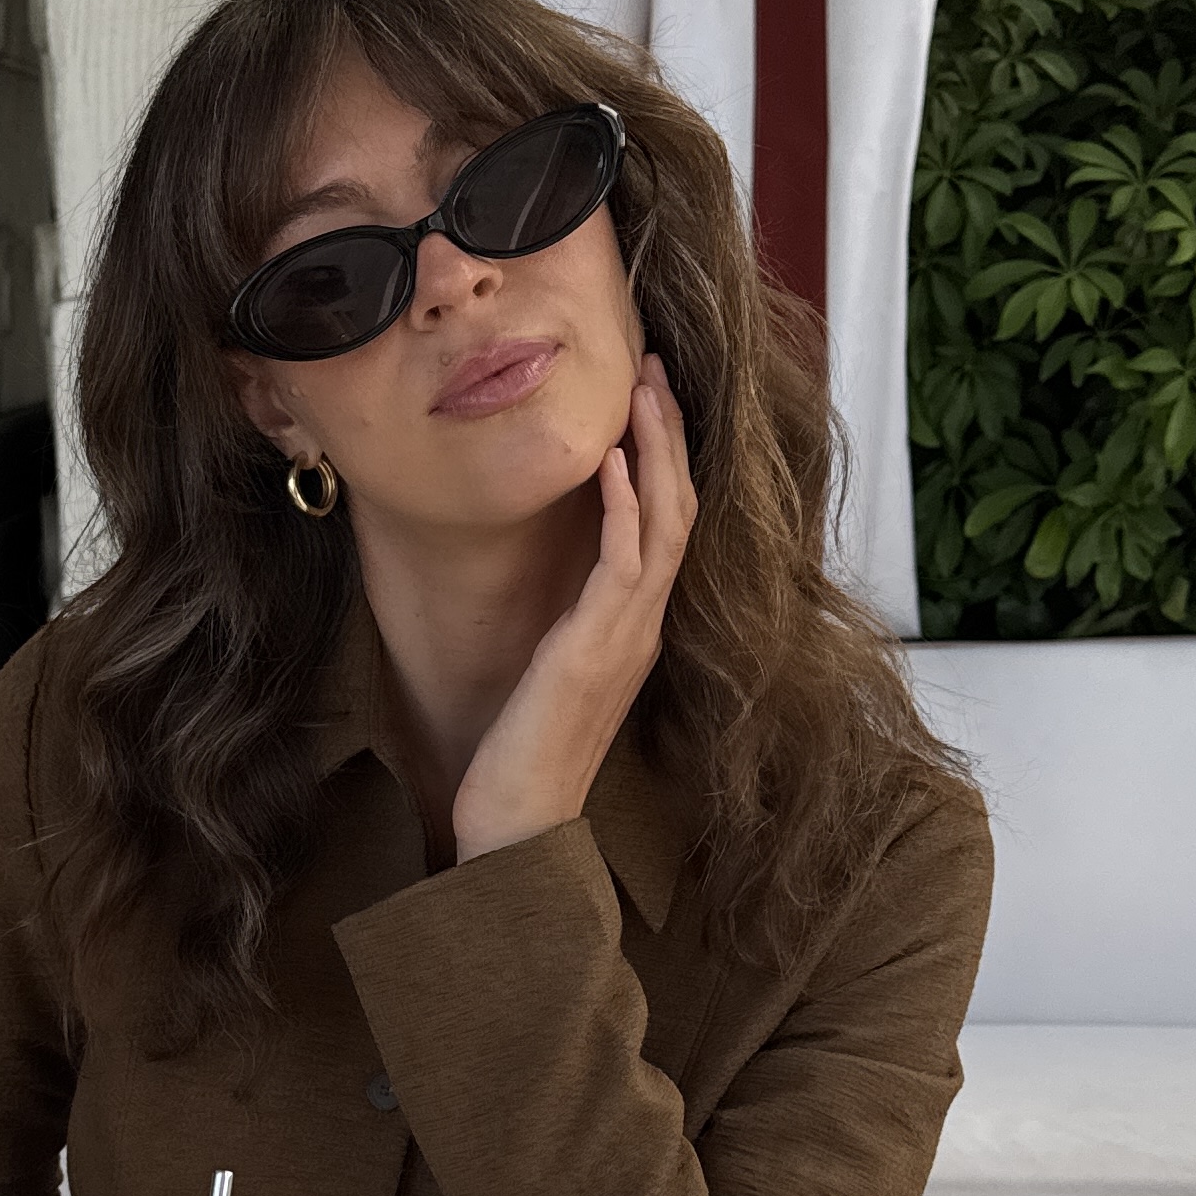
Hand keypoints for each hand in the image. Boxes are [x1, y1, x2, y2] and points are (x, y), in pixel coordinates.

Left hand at [452, 357, 697, 864]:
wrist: (517, 828)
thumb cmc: (521, 758)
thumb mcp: (547, 673)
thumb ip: (565, 625)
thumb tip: (553, 586)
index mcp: (633, 626)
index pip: (665, 524)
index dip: (664, 457)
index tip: (648, 397)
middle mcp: (641, 625)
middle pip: (678, 509)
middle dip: (668, 433)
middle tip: (654, 366)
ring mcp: (626, 637)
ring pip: (663, 525)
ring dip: (655, 452)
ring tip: (642, 390)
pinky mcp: (596, 649)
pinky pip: (624, 565)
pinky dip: (623, 510)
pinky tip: (612, 463)